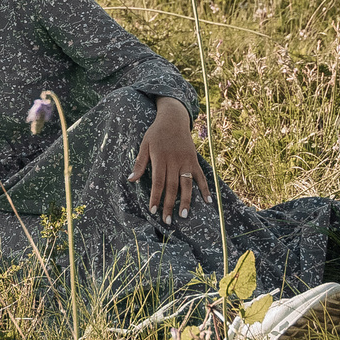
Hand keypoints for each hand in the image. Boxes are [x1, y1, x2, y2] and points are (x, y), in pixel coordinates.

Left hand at [130, 96, 204, 221]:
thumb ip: (140, 162)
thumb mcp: (144, 144)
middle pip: (172, 186)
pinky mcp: (194, 160)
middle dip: (169, 204)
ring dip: (185, 200)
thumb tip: (131, 179)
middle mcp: (175, 161)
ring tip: (183, 215)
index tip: (152, 211)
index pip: (158, 182)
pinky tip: (208, 201)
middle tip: (167, 220)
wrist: (174, 119)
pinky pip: (201, 176)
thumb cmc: (156, 133)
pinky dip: (205, 188)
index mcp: (160, 158)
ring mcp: (186, 161)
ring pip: (187, 184)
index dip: (155, 197)